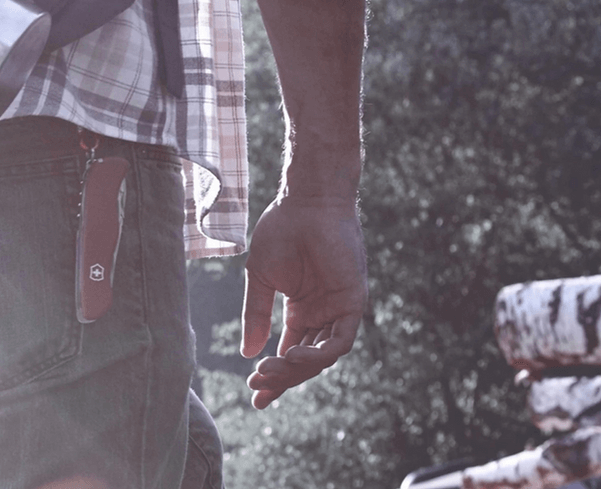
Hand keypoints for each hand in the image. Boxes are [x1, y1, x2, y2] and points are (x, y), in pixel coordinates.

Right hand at [241, 198, 366, 408]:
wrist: (305, 202)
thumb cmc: (282, 232)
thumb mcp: (260, 279)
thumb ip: (255, 315)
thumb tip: (248, 352)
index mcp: (301, 311)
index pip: (290, 354)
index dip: (274, 379)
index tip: (255, 398)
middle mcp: (322, 315)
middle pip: (305, 362)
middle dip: (281, 379)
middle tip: (257, 386)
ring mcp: (338, 309)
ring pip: (322, 357)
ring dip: (296, 369)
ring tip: (269, 370)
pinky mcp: (353, 301)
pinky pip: (340, 341)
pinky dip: (319, 354)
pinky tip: (293, 355)